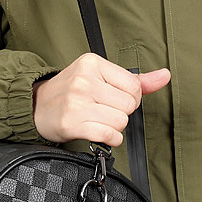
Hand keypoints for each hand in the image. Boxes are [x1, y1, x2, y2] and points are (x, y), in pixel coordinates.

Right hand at [32, 52, 170, 145]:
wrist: (35, 107)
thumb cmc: (69, 92)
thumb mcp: (99, 76)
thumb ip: (134, 79)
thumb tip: (165, 75)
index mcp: (92, 63)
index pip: (134, 86)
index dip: (129, 98)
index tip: (113, 99)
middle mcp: (84, 80)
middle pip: (129, 105)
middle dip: (120, 112)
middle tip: (102, 110)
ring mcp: (77, 102)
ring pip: (121, 121)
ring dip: (114, 127)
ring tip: (97, 120)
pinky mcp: (72, 123)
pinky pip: (110, 135)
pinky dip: (110, 138)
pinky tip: (98, 132)